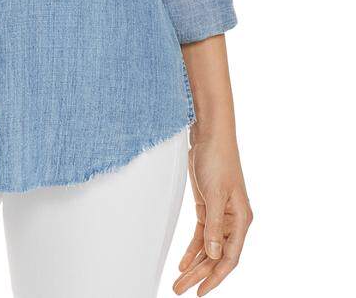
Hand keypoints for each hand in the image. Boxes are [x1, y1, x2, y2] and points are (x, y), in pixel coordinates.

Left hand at [173, 131, 252, 294]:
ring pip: (208, 248)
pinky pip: (201, 235)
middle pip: (217, 256)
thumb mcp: (215, 194)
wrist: (210, 136)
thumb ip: (214, 226)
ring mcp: (220, 215)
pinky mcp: (208, 208)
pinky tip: (183, 262)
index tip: (200, 291)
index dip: (215, 276)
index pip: (230, 257)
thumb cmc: (218, 159)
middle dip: (200, 274)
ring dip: (194, 264)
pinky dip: (192, 249)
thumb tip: (213, 254)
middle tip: (181, 289)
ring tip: (179, 281)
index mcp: (241, 220)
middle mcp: (233, 221)